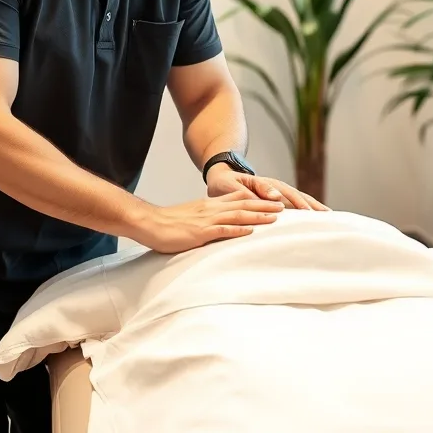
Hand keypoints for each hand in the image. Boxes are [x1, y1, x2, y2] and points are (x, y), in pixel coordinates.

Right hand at [133, 191, 284, 253]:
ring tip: (275, 217)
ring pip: (238, 215)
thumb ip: (207, 219)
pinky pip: (222, 230)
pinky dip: (238, 230)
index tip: (273, 200)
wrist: (148, 223)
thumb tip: (220, 225)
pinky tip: (250, 231)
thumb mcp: (192, 217)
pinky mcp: (200, 232)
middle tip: (283, 206)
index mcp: (210, 205)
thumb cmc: (168, 224)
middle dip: (264, 206)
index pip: (238, 199)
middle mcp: (211, 209)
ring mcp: (206, 220)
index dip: (257, 199)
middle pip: (243, 205)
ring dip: (258, 216)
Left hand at [206, 165, 329, 210]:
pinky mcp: (276, 201)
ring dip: (313, 206)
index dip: (297, 203)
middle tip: (328, 216)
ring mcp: (277, 194)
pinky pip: (294, 205)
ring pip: (299, 199)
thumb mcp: (234, 186)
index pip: (286, 194)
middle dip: (312, 205)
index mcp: (265, 184)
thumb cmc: (226, 184)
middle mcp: (275, 188)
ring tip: (329, 216)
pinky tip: (315, 218)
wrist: (220, 179)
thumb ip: (254, 191)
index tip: (308, 212)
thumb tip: (276, 198)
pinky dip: (305, 210)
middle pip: (297, 195)